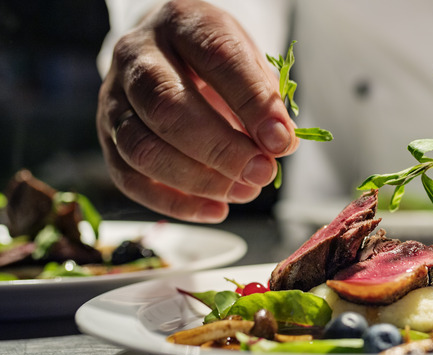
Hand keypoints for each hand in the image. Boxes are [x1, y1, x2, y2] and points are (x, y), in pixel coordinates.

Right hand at [96, 0, 297, 221]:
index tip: (281, 140)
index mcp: (182, 23)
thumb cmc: (214, 61)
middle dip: (220, 149)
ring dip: (198, 179)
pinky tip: (216, 209)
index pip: (216, 57)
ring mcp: (113, 97)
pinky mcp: (106, 137)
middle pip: (167, 107)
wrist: (168, 53)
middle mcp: (137, 56)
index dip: (251, 102)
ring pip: (142, 148)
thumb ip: (264, 97)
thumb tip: (279, 144)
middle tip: (261, 172)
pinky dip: (175, 203)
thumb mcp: (247, 61)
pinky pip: (130, 178)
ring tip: (245, 191)